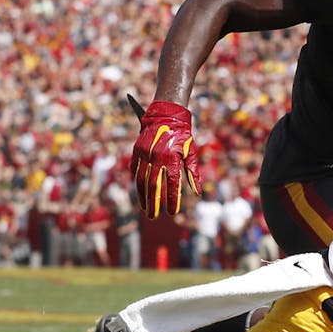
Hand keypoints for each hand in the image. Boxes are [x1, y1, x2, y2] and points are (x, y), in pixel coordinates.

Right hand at [128, 97, 200, 218]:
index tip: (172, 213)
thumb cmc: (182, 135)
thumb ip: (192, 172)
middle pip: (154, 186)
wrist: (166, 114)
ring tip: (145, 208)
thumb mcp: (190, 152)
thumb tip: (197, 192)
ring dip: (143, 196)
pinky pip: (135, 170)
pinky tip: (140, 192)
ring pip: (141, 180)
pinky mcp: (136, 151)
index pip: (172, 184)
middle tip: (154, 217)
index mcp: (172, 158)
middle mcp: (157, 157)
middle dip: (154, 203)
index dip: (172, 200)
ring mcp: (145, 154)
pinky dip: (137, 182)